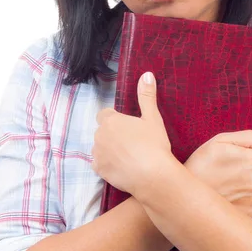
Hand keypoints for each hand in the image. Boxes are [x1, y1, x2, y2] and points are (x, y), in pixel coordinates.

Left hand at [92, 72, 176, 196]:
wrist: (153, 176)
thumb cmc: (154, 144)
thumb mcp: (152, 118)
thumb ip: (146, 96)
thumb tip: (146, 74)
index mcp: (111, 121)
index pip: (105, 115)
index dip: (116, 120)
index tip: (128, 128)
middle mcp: (99, 135)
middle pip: (102, 132)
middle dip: (112, 135)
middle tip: (132, 143)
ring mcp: (97, 153)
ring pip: (100, 148)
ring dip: (109, 150)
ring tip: (128, 157)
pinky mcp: (98, 170)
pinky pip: (99, 164)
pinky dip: (107, 165)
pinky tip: (122, 168)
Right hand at [184, 131, 251, 219]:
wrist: (185, 195)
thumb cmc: (200, 165)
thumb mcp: (219, 141)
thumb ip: (248, 138)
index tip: (241, 158)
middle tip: (232, 172)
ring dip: (250, 186)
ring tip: (229, 185)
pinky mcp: (251, 215)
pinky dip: (247, 201)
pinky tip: (231, 197)